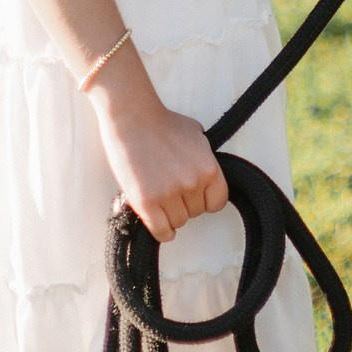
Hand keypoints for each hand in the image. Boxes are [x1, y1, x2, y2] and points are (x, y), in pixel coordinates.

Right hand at [92, 92, 227, 242]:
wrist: (133, 119)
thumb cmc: (162, 123)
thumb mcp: (197, 136)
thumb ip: (205, 159)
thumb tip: (205, 173)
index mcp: (209, 168)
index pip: (218, 201)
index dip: (207, 201)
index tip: (199, 199)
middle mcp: (192, 183)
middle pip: (196, 212)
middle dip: (185, 204)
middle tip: (173, 192)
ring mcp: (169, 194)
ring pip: (178, 222)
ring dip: (171, 215)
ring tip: (163, 201)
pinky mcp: (146, 202)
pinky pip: (161, 230)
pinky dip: (163, 232)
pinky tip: (162, 228)